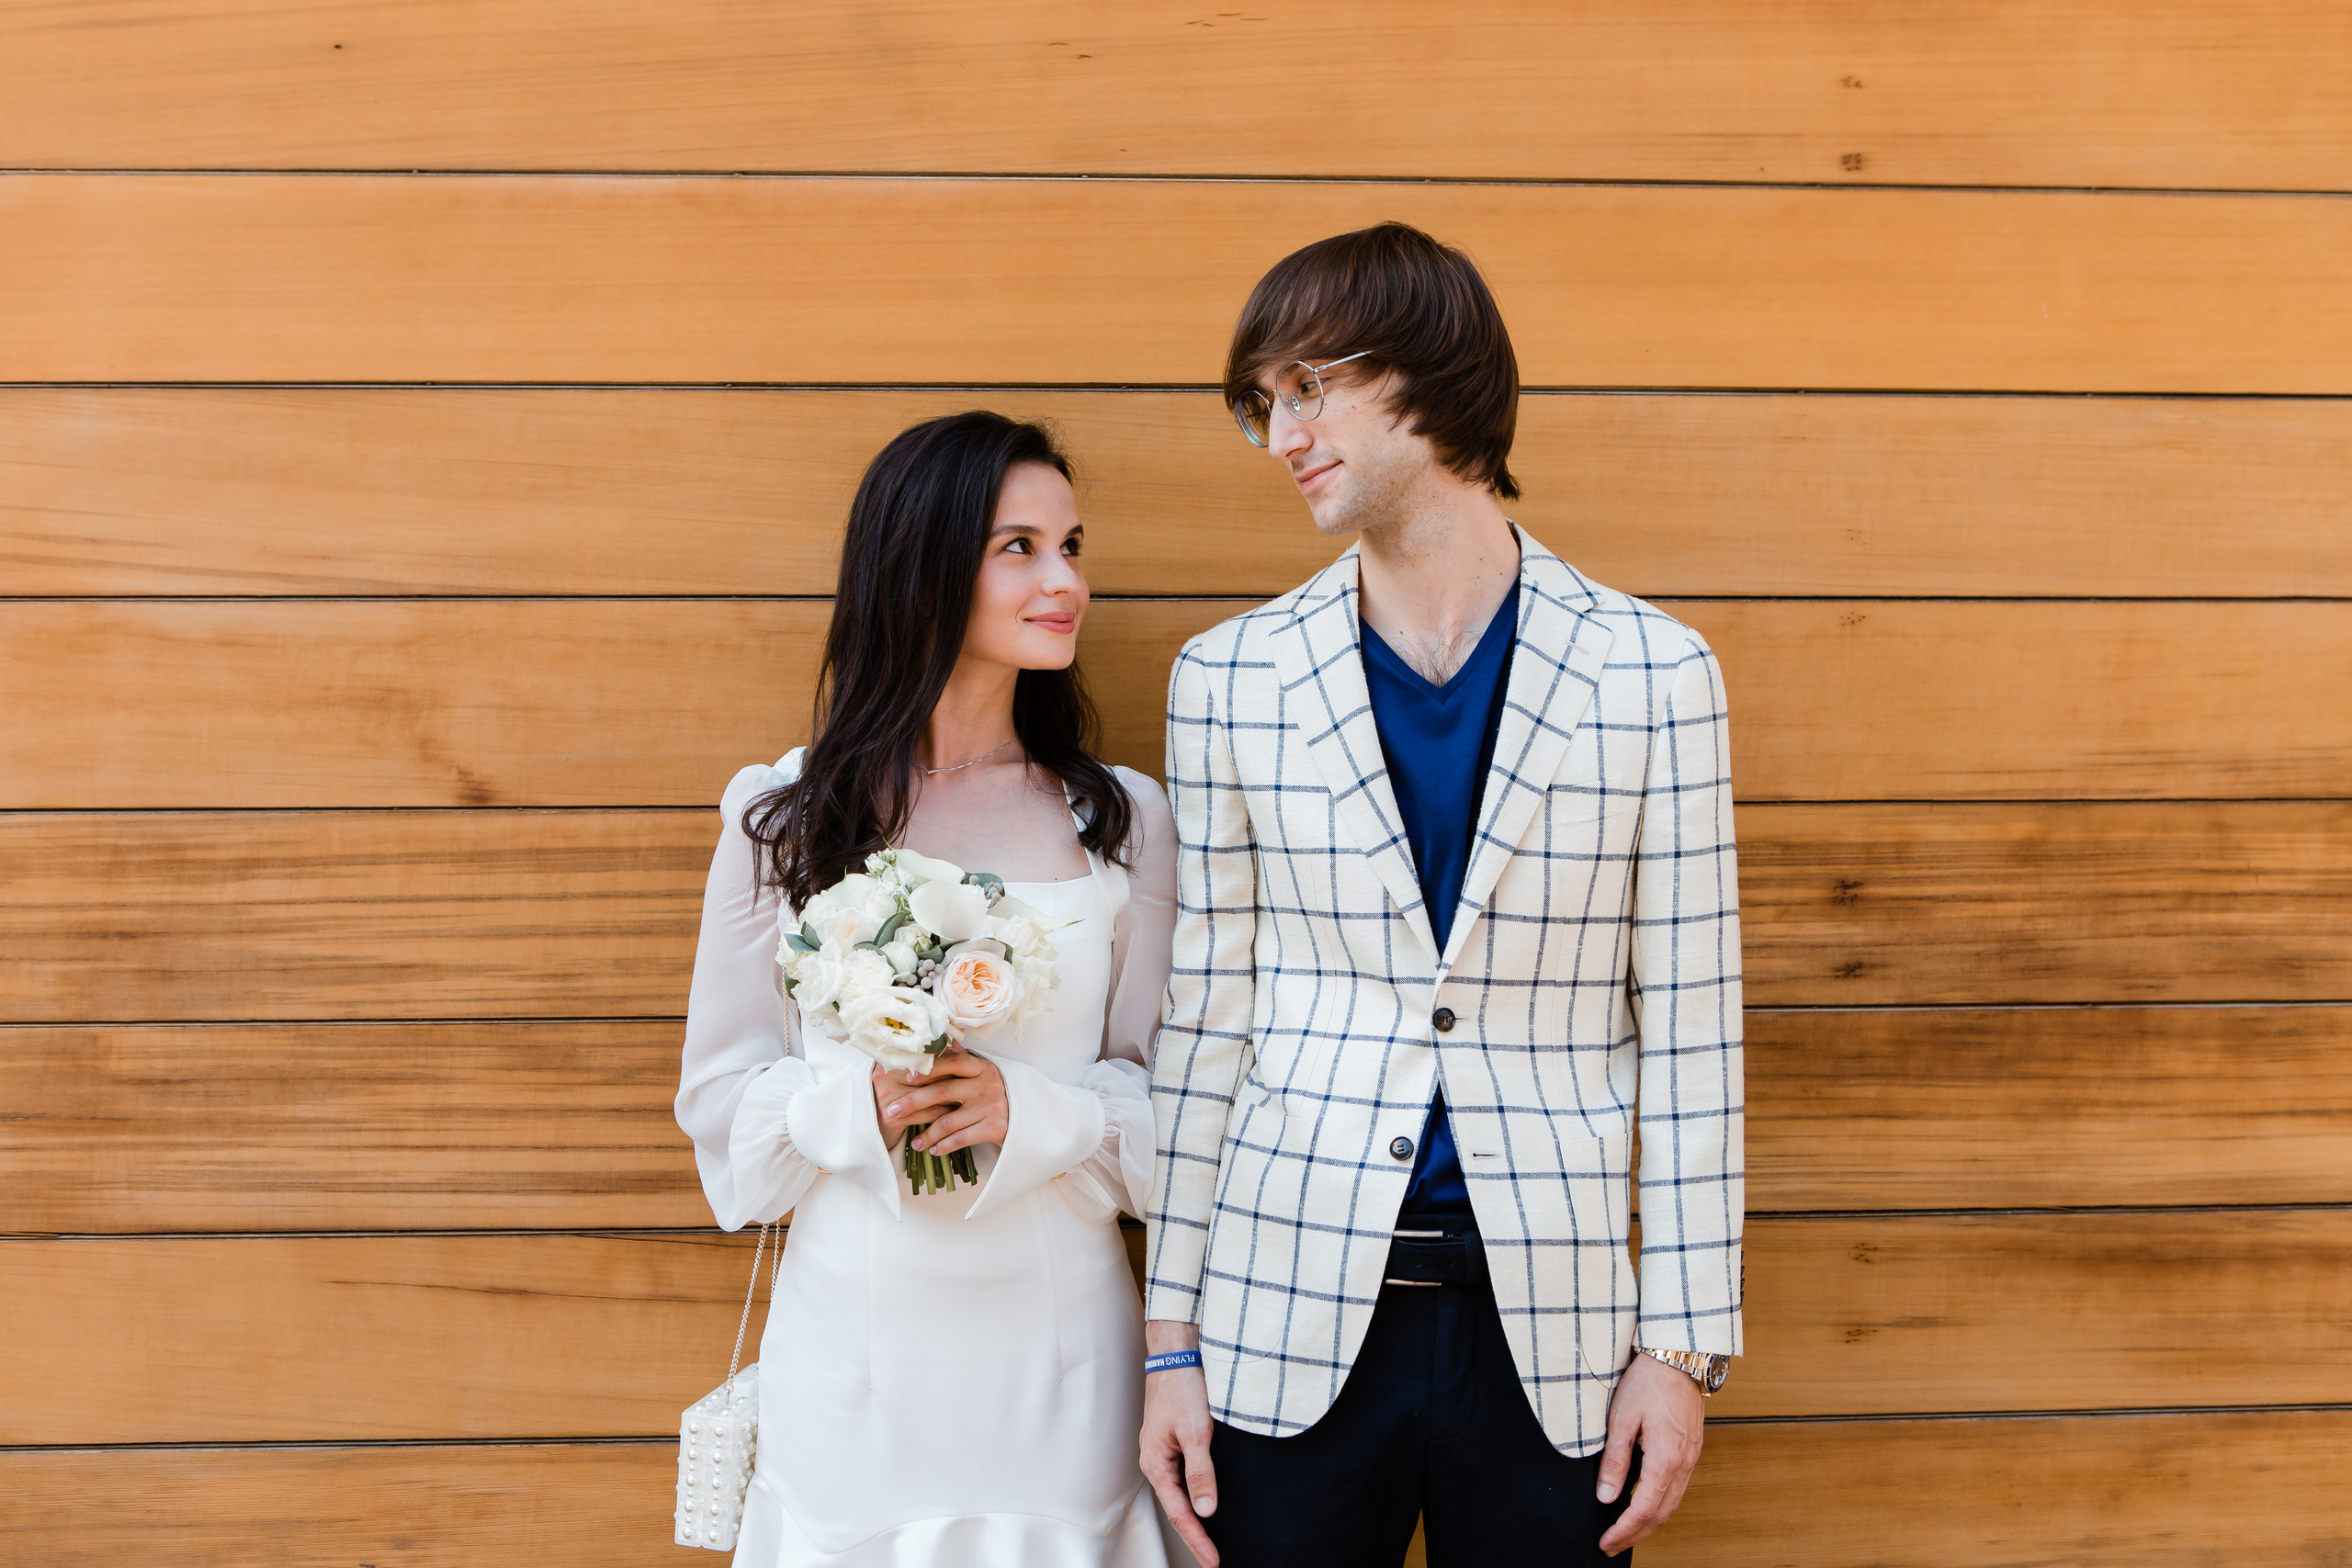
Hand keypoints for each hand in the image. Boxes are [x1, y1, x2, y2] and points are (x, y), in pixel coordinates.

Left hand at [870, 1046, 1008, 1154]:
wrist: (1029, 1119)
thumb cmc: (997, 1094)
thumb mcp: (983, 1073)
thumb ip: (963, 1060)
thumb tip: (943, 1038)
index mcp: (982, 1067)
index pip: (952, 1062)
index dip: (928, 1068)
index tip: (906, 1076)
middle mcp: (987, 1084)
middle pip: (943, 1091)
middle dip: (913, 1102)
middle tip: (892, 1111)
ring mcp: (992, 1107)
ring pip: (950, 1120)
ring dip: (927, 1133)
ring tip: (914, 1142)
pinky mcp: (996, 1128)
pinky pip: (963, 1138)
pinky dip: (945, 1145)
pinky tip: (933, 1150)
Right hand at [1139, 1319, 1219, 1567]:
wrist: (1176, 1354)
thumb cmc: (1182, 1387)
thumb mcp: (1196, 1432)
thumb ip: (1201, 1473)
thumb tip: (1205, 1511)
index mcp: (1155, 1464)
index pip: (1179, 1513)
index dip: (1198, 1539)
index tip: (1213, 1561)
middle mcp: (1156, 1462)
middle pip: (1177, 1508)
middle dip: (1195, 1536)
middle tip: (1212, 1560)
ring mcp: (1164, 1452)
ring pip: (1180, 1494)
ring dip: (1195, 1518)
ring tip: (1211, 1541)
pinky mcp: (1174, 1441)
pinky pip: (1184, 1477)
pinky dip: (1196, 1495)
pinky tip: (1207, 1502)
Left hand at [1596, 1351, 1706, 1555]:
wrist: (1679, 1357)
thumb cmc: (1649, 1381)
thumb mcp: (1621, 1419)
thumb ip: (1614, 1461)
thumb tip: (1605, 1496)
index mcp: (1665, 1458)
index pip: (1643, 1509)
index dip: (1623, 1530)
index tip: (1606, 1542)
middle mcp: (1683, 1464)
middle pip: (1660, 1514)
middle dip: (1635, 1534)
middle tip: (1612, 1545)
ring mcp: (1691, 1458)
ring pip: (1672, 1504)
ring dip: (1649, 1523)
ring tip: (1625, 1532)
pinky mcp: (1691, 1451)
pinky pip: (1678, 1489)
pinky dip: (1661, 1505)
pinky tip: (1646, 1506)